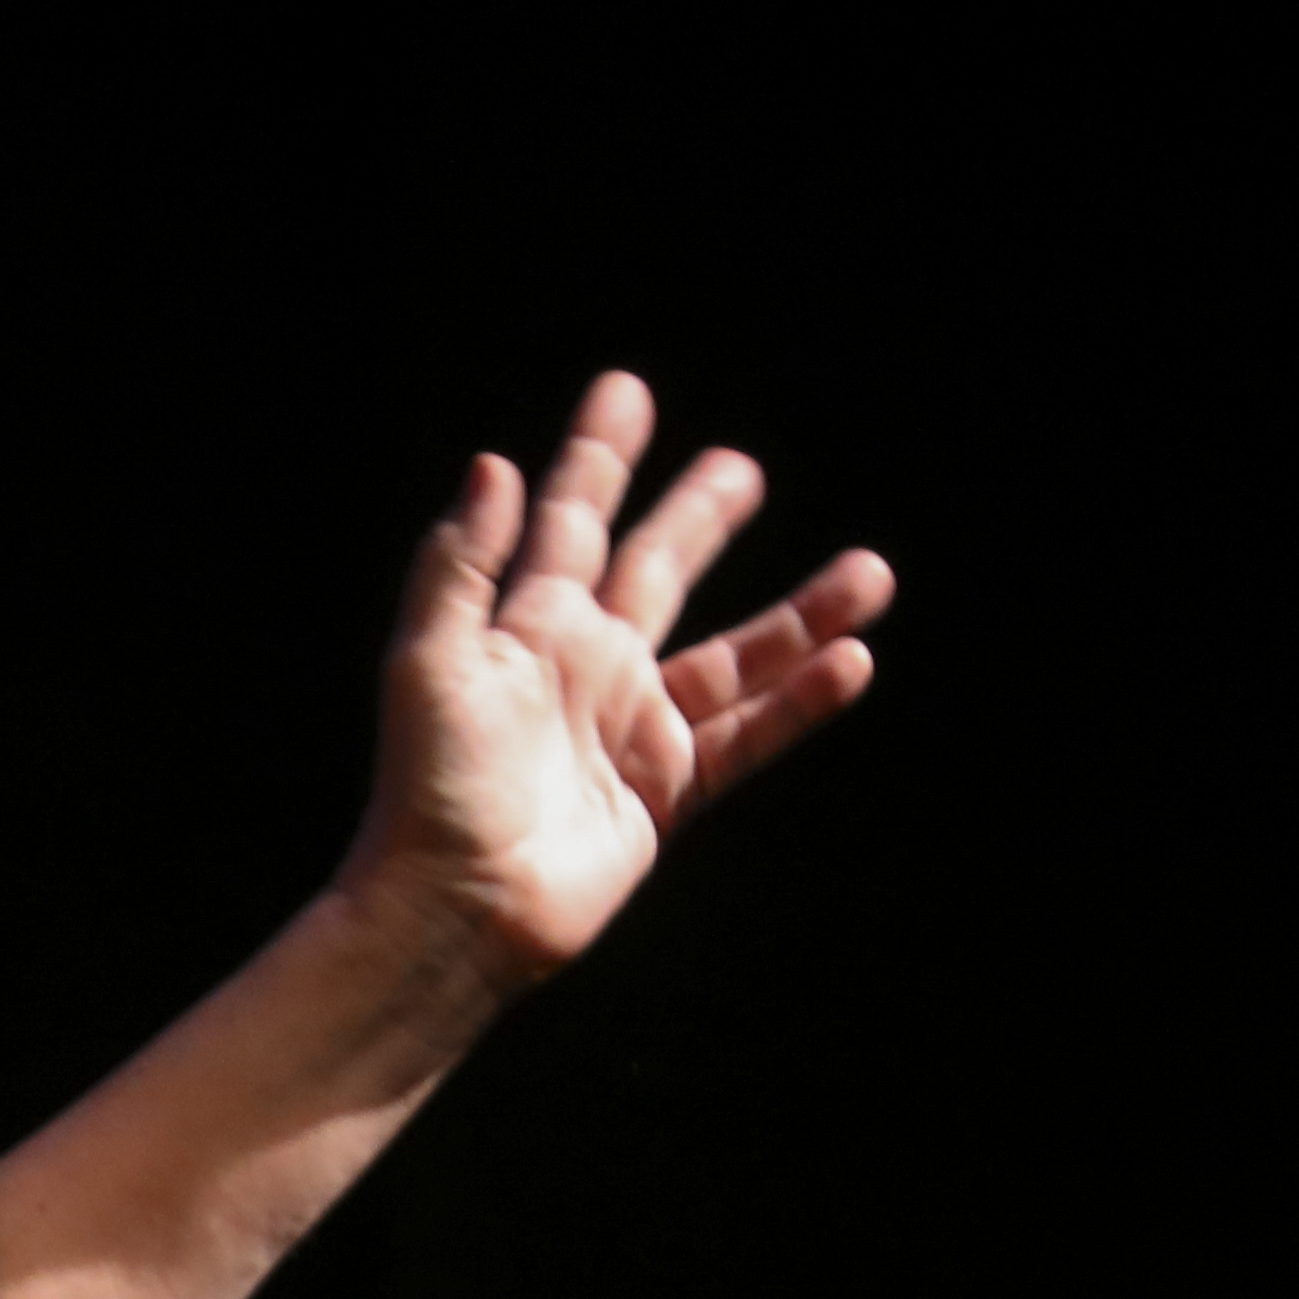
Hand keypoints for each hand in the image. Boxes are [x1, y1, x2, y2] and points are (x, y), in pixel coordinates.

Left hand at [338, 371, 889, 996]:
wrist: (458, 905)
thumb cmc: (430, 788)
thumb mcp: (428, 662)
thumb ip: (461, 565)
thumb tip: (492, 463)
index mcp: (528, 628)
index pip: (571, 521)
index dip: (598, 458)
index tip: (628, 392)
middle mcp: (585, 670)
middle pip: (656, 573)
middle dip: (698, 519)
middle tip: (741, 469)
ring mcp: (630, 732)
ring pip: (731, 657)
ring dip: (798, 615)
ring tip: (871, 571)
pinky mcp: (663, 794)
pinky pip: (745, 738)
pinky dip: (799, 701)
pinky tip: (851, 662)